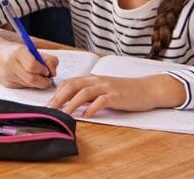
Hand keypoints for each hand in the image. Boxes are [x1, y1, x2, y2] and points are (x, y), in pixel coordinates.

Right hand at [0, 34, 57, 88]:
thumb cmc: (16, 52)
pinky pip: (24, 87)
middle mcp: (10, 64)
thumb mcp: (32, 50)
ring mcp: (7, 76)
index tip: (46, 70)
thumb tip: (53, 73)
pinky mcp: (7, 84)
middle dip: (43, 81)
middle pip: (32, 79)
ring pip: (29, 85)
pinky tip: (26, 77)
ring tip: (36, 75)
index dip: (43, 70)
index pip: (33, 65)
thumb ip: (47, 59)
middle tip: (45, 77)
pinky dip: (29, 84)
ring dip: (37, 83)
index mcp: (18, 52)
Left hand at [46, 74, 185, 116]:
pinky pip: (101, 101)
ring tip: (62, 114)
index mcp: (92, 79)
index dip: (56, 92)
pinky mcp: (116, 96)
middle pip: (72, 86)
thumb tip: (70, 104)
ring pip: (84, 93)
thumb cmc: (124, 92)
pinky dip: (92, 108)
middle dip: (58, 98)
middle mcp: (97, 81)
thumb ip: (88, 95)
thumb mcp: (103, 90)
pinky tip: (86, 115)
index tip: (47, 103)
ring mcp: (106, 87)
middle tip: (49, 109)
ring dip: (71, 104)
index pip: (69, 82)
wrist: (147, 89)